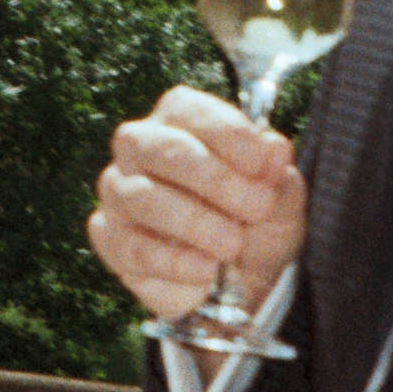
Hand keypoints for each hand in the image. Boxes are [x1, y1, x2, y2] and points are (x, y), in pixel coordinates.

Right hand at [88, 85, 305, 320]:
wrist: (243, 280)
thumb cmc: (258, 222)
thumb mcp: (282, 200)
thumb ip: (279, 176)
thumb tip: (275, 150)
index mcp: (180, 119)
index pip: (191, 111)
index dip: (230, 136)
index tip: (264, 166)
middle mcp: (140, 147)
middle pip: (161, 149)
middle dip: (214, 179)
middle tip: (256, 208)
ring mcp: (119, 192)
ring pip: (141, 198)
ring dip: (194, 222)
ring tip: (232, 244)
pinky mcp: (110, 239)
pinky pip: (130, 247)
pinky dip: (172, 262)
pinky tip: (205, 270)